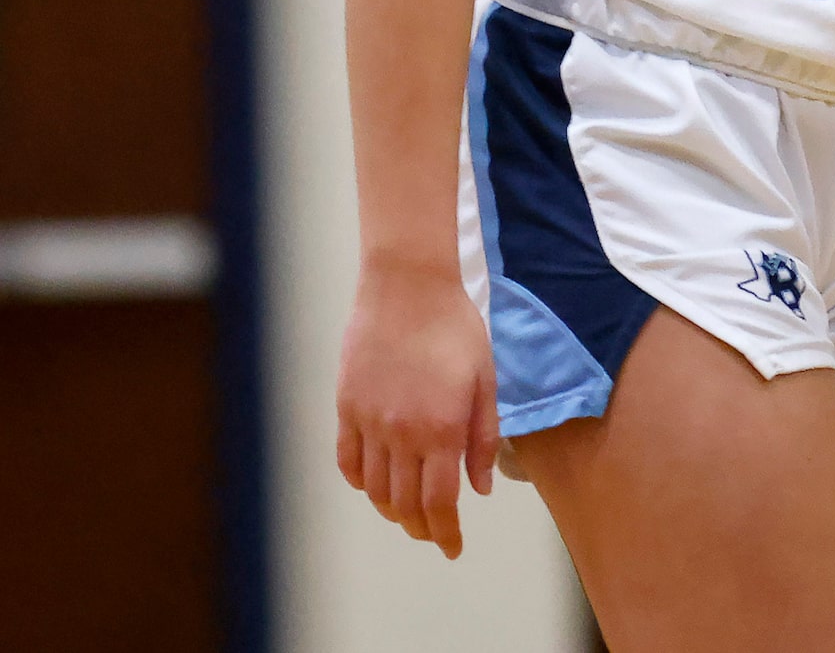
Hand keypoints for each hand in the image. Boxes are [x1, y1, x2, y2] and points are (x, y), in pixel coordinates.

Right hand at [335, 260, 499, 557]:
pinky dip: (360, 482)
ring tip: (407, 514)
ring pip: (374, 489)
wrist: (409, 287)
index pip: (439, 503)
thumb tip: (478, 488)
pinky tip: (375, 485)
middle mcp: (402, 433)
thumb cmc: (457, 328)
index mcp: (443, 429)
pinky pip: (348, 461)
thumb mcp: (486, 379)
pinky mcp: (346, 408)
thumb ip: (484, 436)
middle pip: (404, 504)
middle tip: (435, 533)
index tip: (452, 548)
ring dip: (391, 509)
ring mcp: (369, 422)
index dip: (445, 533)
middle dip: (421, 527)